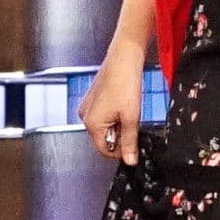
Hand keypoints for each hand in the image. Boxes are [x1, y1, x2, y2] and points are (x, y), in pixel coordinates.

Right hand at [80, 42, 147, 166]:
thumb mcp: (131, 117)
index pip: (105, 150)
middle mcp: (85, 116)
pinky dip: (116, 115)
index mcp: (91, 124)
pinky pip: (105, 115)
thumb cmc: (125, 84)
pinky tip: (126, 105)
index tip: (135, 146)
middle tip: (134, 123)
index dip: (121, 151)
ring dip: (120, 125)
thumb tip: (129, 161)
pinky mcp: (94, 99)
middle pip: (104, 138)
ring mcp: (88, 107)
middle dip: (121, 135)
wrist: (124, 58)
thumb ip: (129, 141)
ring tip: (130, 111)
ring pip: (106, 127)